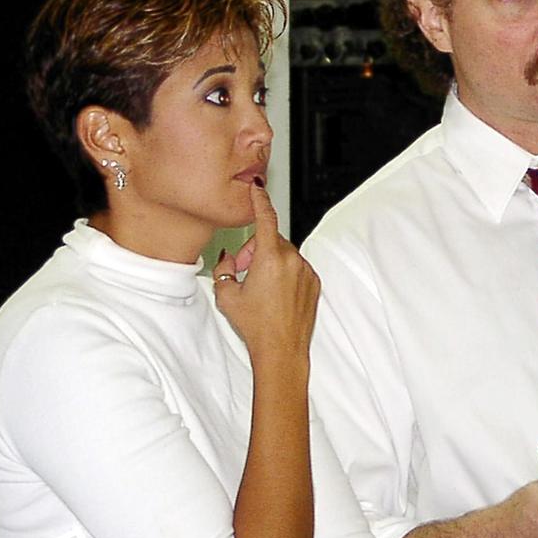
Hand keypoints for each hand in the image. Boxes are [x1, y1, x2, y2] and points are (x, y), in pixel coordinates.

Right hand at [213, 181, 319, 371]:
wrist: (282, 349)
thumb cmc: (257, 326)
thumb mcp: (227, 296)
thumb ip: (223, 270)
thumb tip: (228, 260)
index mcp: (270, 258)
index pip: (265, 218)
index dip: (259, 200)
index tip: (257, 187)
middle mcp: (292, 261)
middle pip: (271, 239)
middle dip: (254, 249)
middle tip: (242, 270)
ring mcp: (306, 271)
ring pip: (284, 254)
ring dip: (270, 262)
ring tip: (258, 287)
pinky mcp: (314, 283)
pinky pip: (297, 268)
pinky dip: (285, 273)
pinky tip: (275, 295)